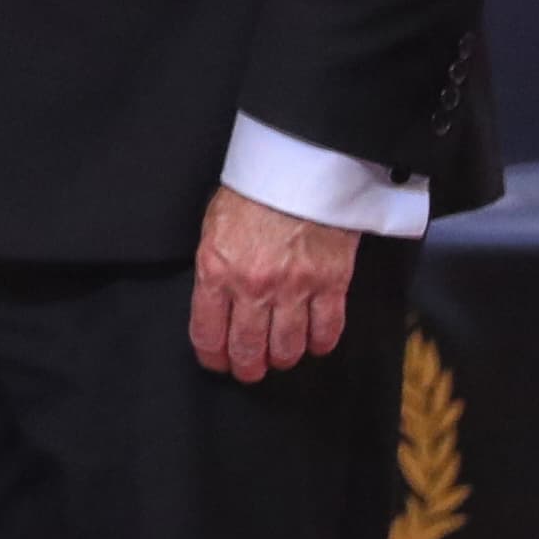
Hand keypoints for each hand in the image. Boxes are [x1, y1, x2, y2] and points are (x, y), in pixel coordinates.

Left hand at [190, 182, 359, 381]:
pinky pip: (327, 330)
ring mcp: (294, 288)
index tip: (217, 363)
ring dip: (282, 358)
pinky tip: (314, 344)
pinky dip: (321, 344)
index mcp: (216, 271)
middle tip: (249, 371)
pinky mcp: (331, 284)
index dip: (212, 357)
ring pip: (288, 347)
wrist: (300, 167)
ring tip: (279, 357)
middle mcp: (253, 287)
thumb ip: (214, 269)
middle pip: (248, 348)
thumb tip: (214, 304)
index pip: (208, 333)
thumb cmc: (252, 193)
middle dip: (247, 367)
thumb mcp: (213, 228)